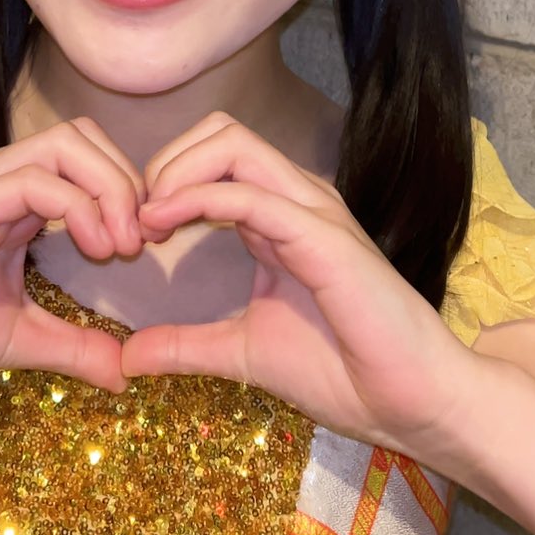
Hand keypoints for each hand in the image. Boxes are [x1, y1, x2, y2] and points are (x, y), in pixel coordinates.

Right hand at [0, 119, 143, 398]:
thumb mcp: (17, 341)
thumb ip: (72, 347)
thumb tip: (127, 373)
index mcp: (7, 199)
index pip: (84, 157)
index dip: (125, 192)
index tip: (141, 249)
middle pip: (82, 136)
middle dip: (127, 180)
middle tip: (139, 242)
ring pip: (66, 143)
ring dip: (112, 189)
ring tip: (120, 247)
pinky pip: (38, 180)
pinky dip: (82, 208)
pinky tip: (93, 252)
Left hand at [121, 113, 499, 476]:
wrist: (409, 401)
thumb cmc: (343, 374)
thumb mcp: (240, 353)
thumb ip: (184, 346)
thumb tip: (126, 358)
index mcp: (280, 218)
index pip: (216, 158)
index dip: (164, 182)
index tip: (136, 234)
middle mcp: (297, 201)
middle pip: (220, 132)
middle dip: (165, 163)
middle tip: (137, 221)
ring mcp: (313, 211)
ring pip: (233, 143)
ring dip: (175, 171)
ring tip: (148, 220)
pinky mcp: (322, 235)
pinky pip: (250, 193)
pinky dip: (197, 197)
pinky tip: (165, 224)